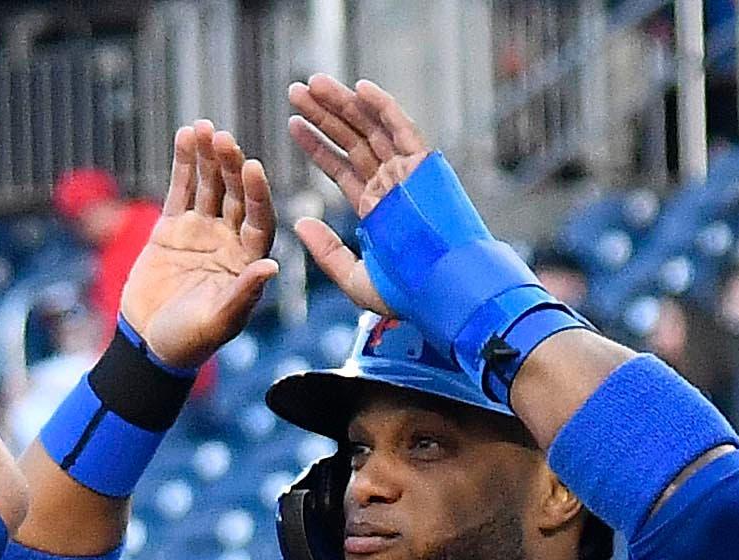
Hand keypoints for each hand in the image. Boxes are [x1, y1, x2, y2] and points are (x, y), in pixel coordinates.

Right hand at [118, 122, 279, 368]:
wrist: (148, 345)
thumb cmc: (189, 341)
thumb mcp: (218, 322)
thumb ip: (242, 293)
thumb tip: (271, 266)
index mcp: (248, 261)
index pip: (259, 219)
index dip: (256, 193)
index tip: (252, 167)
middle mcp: (230, 240)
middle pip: (235, 195)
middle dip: (230, 166)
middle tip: (224, 139)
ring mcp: (201, 231)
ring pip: (208, 186)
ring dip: (208, 157)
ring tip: (204, 128)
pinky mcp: (172, 228)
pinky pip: (180, 190)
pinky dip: (183, 164)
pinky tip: (186, 136)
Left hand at [285, 76, 434, 315]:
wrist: (446, 296)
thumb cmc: (409, 296)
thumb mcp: (356, 279)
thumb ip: (327, 251)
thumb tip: (298, 224)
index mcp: (376, 208)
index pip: (340, 167)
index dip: (316, 145)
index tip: (292, 124)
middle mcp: (391, 185)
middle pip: (351, 140)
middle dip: (324, 114)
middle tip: (295, 89)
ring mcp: (408, 175)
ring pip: (371, 129)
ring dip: (343, 104)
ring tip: (313, 83)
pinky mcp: (425, 168)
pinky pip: (403, 130)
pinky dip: (383, 107)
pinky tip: (358, 88)